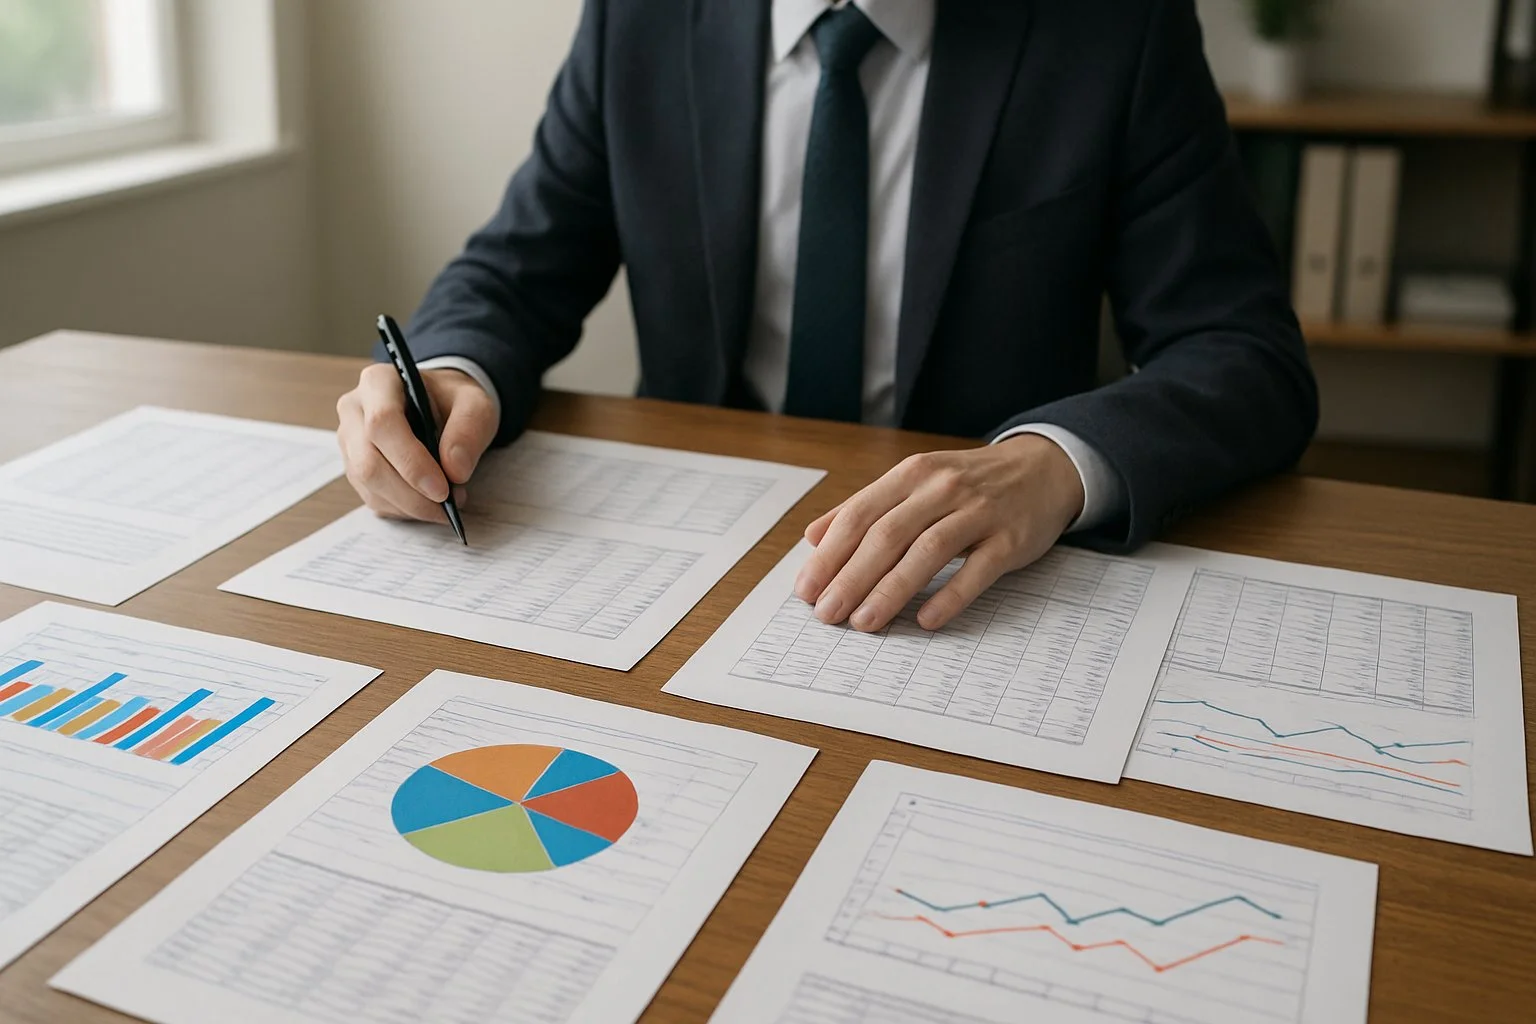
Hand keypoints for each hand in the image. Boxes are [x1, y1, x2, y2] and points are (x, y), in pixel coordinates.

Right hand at [336, 365, 497, 521]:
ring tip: (444, 505)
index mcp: (378, 383)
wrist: (440, 405)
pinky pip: (372, 498)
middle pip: (368, 462)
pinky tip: (427, 502)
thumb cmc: (452, 401)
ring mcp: (349, 442)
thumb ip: (469, 431)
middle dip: (410, 494)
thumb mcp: (475, 404)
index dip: (411, 461)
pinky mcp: (354, 467)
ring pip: (368, 485)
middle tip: (447, 505)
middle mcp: (354, 411)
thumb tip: (455, 471)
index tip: (442, 489)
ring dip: (409, 505)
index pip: (382, 424)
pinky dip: (403, 509)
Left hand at [794, 436, 1085, 632]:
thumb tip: (813, 537)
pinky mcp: (1010, 538)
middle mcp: (941, 488)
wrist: (1044, 467)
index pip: (860, 514)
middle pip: (887, 535)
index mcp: (912, 474)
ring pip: (926, 551)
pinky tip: (927, 620)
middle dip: (851, 578)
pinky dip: (950, 595)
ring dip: (891, 590)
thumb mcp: (916, 482)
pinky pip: (977, 569)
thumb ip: (866, 508)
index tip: (807, 589)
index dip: (830, 554)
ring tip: (864, 621)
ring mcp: (979, 511)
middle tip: (827, 614)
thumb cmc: (970, 482)